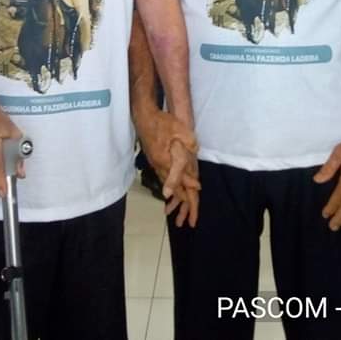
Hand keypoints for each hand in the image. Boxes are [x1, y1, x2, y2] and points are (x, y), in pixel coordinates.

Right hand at [134, 107, 200, 227]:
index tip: (197, 198)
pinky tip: (172, 197)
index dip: (189, 191)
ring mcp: (157, 165)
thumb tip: (193, 156)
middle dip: (184, 206)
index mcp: (168, 160)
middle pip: (175, 190)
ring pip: (168, 187)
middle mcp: (161, 166)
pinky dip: (171, 191)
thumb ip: (188, 144)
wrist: (143, 117)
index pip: (180, 180)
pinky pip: (164, 180)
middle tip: (190, 222)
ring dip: (176, 201)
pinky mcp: (155, 162)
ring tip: (180, 218)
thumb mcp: (180, 129)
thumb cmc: (163, 122)